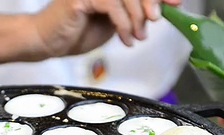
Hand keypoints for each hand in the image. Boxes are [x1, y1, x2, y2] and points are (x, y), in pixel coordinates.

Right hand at [31, 0, 180, 59]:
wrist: (48, 42)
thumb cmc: (77, 32)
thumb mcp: (114, 23)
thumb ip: (133, 14)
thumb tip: (158, 11)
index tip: (176, 2)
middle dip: (151, 2)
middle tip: (156, 19)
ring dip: (137, 18)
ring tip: (137, 36)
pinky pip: (113, 6)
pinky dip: (123, 24)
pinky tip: (125, 38)